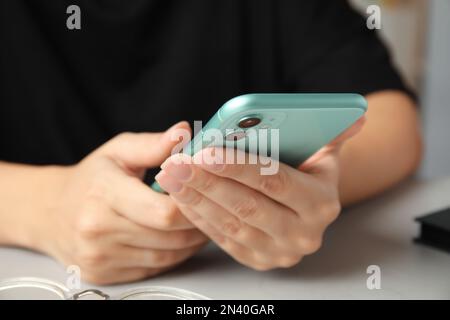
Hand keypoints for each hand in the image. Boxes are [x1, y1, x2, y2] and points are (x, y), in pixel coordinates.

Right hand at [36, 122, 206, 283]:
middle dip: (197, 225)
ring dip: (190, 243)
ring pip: (166, 256)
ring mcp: (98, 256)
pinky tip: (178, 240)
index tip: (203, 194)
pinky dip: (173, 256)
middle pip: (169, 237)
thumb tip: (183, 131)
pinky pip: (154, 269)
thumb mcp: (118, 151)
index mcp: (103, 193)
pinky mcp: (102, 274)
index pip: (163, 211)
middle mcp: (97, 229)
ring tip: (199, 224)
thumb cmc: (91, 178)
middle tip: (210, 210)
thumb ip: (153, 144)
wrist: (50, 212)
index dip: (192, 205)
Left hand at [155, 118, 364, 270]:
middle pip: (247, 205)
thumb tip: (355, 116)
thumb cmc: (308, 172)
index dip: (239, 167)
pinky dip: (198, 216)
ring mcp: (279, 251)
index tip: (205, 150)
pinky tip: (180, 196)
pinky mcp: (258, 259)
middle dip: (208, 182)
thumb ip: (333, 132)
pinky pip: (222, 238)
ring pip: (230, 223)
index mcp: (321, 203)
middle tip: (177, 162)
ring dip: (196, 198)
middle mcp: (304, 233)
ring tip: (170, 175)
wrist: (307, 208)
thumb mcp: (323, 151)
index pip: (274, 182)